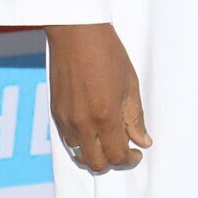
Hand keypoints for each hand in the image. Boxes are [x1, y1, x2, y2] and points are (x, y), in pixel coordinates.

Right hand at [46, 22, 152, 173]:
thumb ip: (135, 118)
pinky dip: (82, 144)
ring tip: (109, 139)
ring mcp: (66, 120)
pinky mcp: (55, 113)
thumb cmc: (106, 53)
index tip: (137, 152)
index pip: (117, 157)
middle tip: (126, 149)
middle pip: (96, 164)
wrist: (76, 33)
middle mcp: (82, 124)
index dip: (130, 160)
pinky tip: (93, 130)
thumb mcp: (130, 85)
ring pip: (79, 155)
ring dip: (95, 155)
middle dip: (113, 162)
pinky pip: (68, 141)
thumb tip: (142, 141)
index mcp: (105, 116)